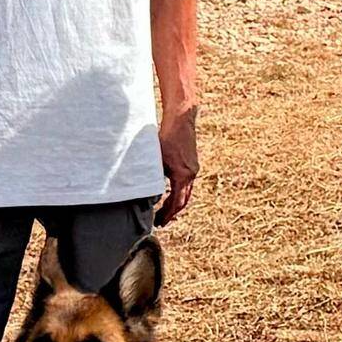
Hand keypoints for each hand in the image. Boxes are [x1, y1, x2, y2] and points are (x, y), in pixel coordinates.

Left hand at [160, 105, 201, 224]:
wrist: (181, 119)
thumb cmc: (167, 137)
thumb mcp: (157, 160)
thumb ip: (154, 178)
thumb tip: (147, 193)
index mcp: (183, 175)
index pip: (176, 202)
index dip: (168, 214)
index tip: (160, 222)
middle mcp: (191, 174)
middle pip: (184, 200)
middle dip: (173, 212)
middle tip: (162, 221)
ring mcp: (193, 168)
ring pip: (187, 192)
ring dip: (177, 202)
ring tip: (165, 210)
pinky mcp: (192, 163)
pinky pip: (187, 183)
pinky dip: (179, 191)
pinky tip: (170, 192)